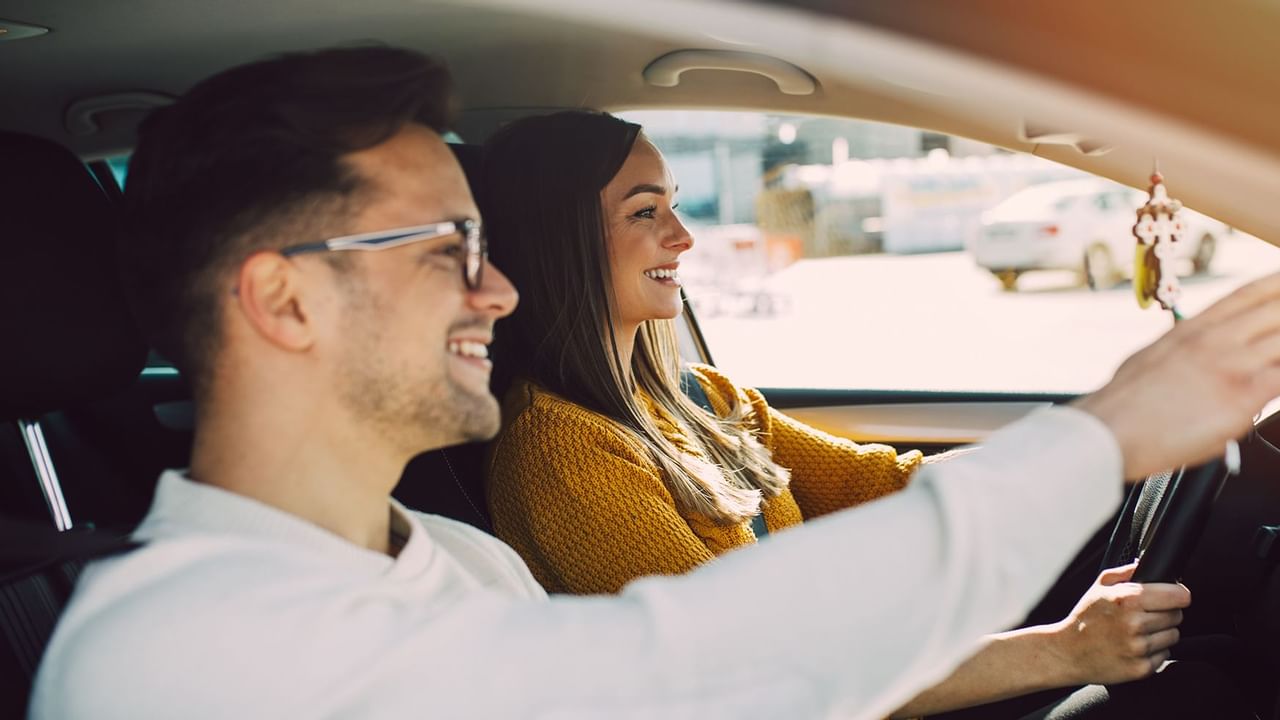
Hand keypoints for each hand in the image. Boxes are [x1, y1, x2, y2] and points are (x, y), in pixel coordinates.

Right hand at [1048, 562, 1189, 684]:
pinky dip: (1154, 651)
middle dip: (1166, 613)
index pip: (1178, 596)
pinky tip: (1135, 646)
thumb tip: (1146, 564)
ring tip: (1139, 631)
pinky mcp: (1141, 668)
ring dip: (1161, 633)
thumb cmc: (1084, 618)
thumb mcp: (1099, 587)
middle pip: (1177, 616)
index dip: (1178, 594)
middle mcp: (1135, 624)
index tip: (1174, 596)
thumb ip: (1125, 572)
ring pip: (1174, 636)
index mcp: (1127, 600)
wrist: (1067, 652)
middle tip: (1145, 615)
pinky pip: (1164, 655)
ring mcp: (1139, 648)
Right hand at [1074, 271, 1279, 478]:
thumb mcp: (1151, 358)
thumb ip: (1185, 349)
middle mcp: (1217, 339)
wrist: (1109, 431)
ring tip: (1278, 355)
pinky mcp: (1244, 396)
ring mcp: (1233, 364)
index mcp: (1194, 328)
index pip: (1250, 293)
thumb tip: (1196, 350)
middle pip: (1278, 310)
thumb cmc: (1123, 405)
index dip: (1279, 282)